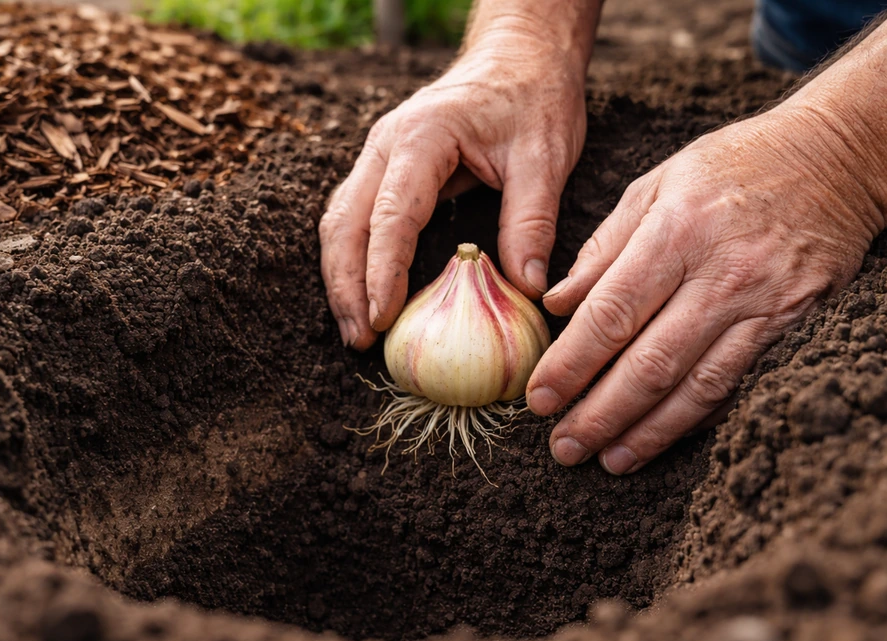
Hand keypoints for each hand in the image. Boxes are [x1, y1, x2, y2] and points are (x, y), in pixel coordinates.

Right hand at [319, 34, 586, 349]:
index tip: (382, 317)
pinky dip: (353, 259)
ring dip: (341, 277)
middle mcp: (387, 145)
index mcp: (422, 137)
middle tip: (360, 339)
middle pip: (345, 222)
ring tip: (355, 329)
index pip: (390, 216)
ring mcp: (380, 155)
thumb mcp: (546, 155)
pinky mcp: (386, 169)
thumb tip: (527, 287)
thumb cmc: (535, 97)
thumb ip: (532, 220)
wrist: (519, 55)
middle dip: (346, 285)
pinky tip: (363, 295)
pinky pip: (354, 217)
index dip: (382, 271)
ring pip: (340, 221)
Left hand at [526, 104, 886, 473]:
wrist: (839, 156)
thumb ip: (604, 247)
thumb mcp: (656, 184)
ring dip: (648, 432)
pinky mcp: (795, 325)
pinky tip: (662, 439)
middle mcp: (721, 274)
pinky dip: (697, 419)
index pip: (611, 313)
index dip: (572, 364)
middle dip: (601, 414)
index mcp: (675, 232)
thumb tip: (555, 303)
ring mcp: (765, 304)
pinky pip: (739, 384)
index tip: (540, 399)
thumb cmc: (733, 166)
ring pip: (697, 387)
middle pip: (651, 363)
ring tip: (609, 460)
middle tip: (564, 447)